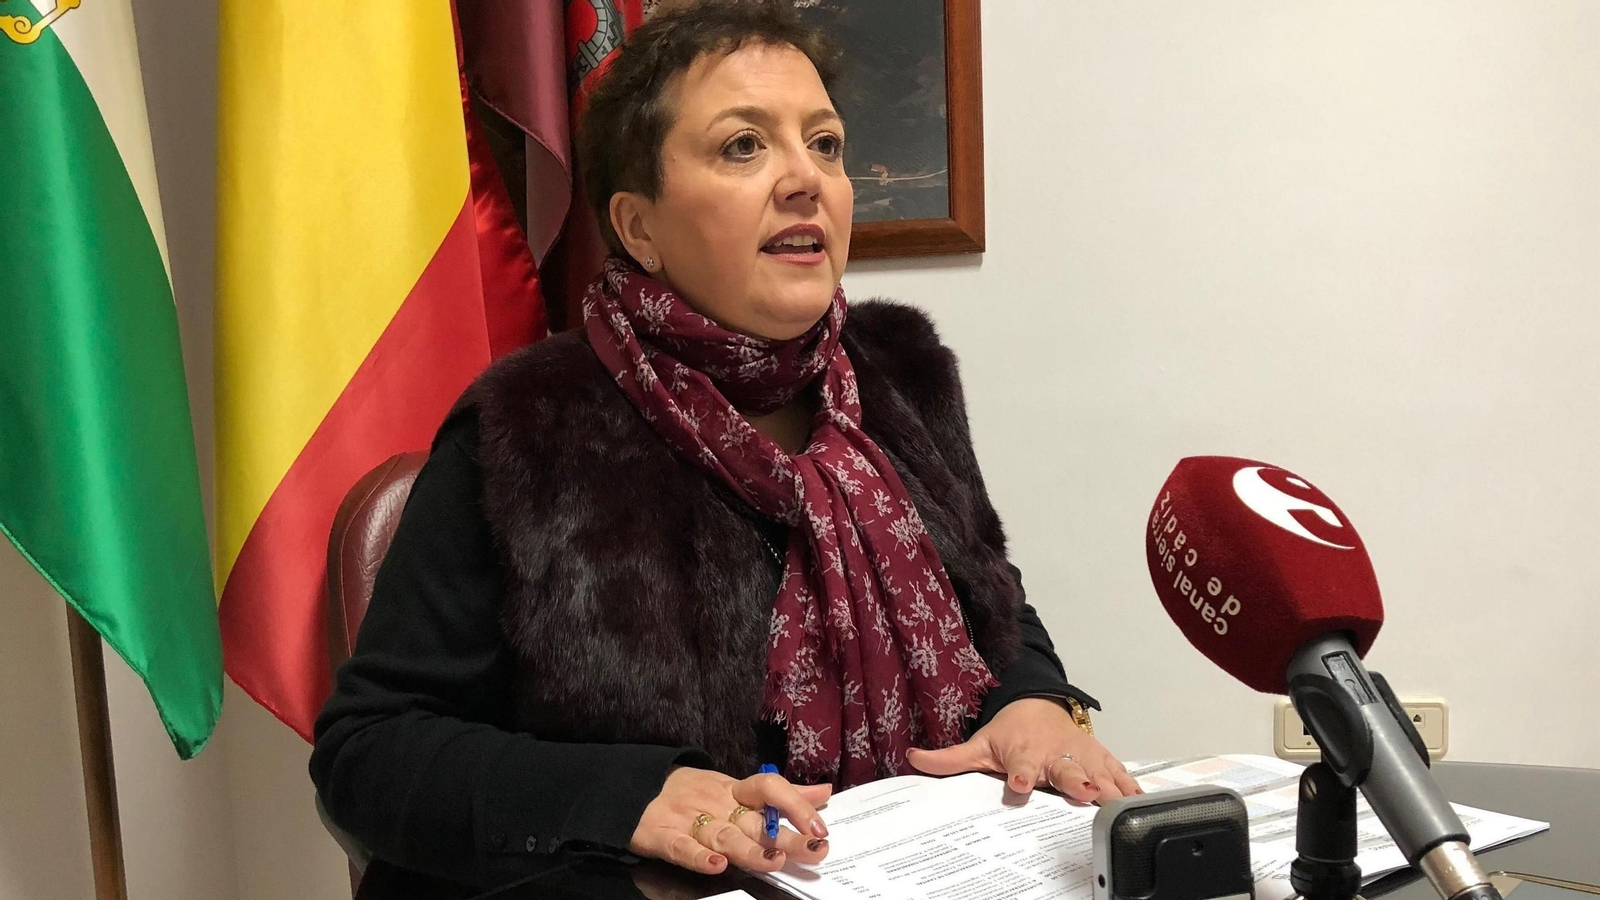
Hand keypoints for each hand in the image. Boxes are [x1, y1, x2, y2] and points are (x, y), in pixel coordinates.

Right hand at [629, 767, 832, 875]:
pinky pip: (682, 848)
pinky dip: (698, 857)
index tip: (820, 828)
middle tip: (814, 850)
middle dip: (785, 837)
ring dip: (749, 850)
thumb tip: (825, 793)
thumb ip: (782, 794)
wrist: (635, 787)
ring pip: (723, 836)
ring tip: (773, 861)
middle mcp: (718, 806)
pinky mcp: (663, 836)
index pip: (770, 788)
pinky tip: (716, 866)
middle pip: (755, 821)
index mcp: (736, 791)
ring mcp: (690, 821)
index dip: (795, 805)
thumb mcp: (737, 788)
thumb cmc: (695, 792)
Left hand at [907, 697, 1141, 803]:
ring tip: (1115, 800)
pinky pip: (1118, 773)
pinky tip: (1141, 801)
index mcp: (1024, 754)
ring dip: (1107, 786)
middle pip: (1066, 770)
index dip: (1020, 776)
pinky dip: (1129, 785)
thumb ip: (949, 759)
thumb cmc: (1009, 732)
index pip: (1021, 767)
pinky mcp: (1100, 758)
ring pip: (1097, 772)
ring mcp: (1080, 755)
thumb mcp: (979, 744)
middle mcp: (1054, 755)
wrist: (1039, 705)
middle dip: (1074, 780)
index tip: (1019, 784)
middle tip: (1082, 791)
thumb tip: (911, 759)